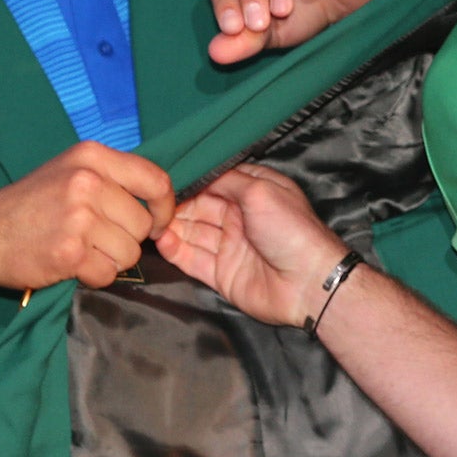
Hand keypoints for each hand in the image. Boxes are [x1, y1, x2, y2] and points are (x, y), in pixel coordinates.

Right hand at [0, 142, 174, 330]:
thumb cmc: (32, 204)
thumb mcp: (71, 171)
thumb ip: (114, 178)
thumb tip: (163, 198)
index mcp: (92, 156)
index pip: (156, 181)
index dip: (164, 207)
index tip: (157, 222)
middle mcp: (87, 181)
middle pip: (143, 224)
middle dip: (128, 239)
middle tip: (97, 238)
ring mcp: (77, 217)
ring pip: (129, 252)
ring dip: (111, 259)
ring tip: (82, 249)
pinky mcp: (68, 252)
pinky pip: (107, 273)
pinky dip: (94, 276)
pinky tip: (72, 264)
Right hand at [158, 165, 347, 327]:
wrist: (307, 282)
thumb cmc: (290, 230)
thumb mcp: (261, 191)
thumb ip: (228, 180)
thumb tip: (201, 173)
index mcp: (253, 194)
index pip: (214, 182)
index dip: (191, 180)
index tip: (164, 177)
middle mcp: (239, 218)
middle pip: (199, 207)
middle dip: (176, 204)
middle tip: (150, 202)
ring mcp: (229, 246)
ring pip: (192, 232)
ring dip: (171, 226)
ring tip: (148, 220)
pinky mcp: (221, 273)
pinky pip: (192, 259)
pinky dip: (175, 250)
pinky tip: (160, 239)